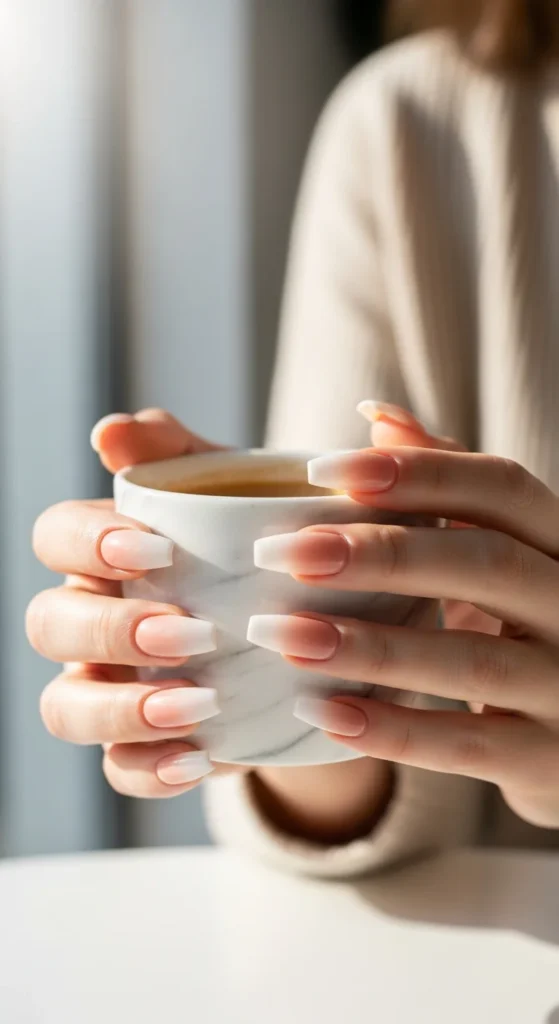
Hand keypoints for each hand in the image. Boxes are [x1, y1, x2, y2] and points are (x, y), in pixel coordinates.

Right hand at [28, 407, 391, 842]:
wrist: (321, 622)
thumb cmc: (261, 544)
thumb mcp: (238, 490)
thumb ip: (182, 455)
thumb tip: (114, 431)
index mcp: (105, 552)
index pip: (57, 536)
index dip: (89, 543)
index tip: (159, 550)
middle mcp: (93, 619)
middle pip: (51, 625)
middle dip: (111, 630)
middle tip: (190, 634)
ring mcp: (110, 686)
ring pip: (66, 706)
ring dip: (122, 709)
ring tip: (198, 707)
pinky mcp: (143, 745)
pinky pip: (120, 769)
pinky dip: (151, 768)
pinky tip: (202, 760)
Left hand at [249, 402, 558, 830]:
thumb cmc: (520, 627)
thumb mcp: (495, 553)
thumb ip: (447, 487)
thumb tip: (378, 414)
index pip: (501, 488)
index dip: (416, 473)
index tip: (317, 471)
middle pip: (487, 564)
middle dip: (380, 555)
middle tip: (282, 553)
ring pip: (472, 661)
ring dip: (368, 646)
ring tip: (279, 633)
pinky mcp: (549, 760)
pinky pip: (466, 745)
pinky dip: (391, 729)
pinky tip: (320, 710)